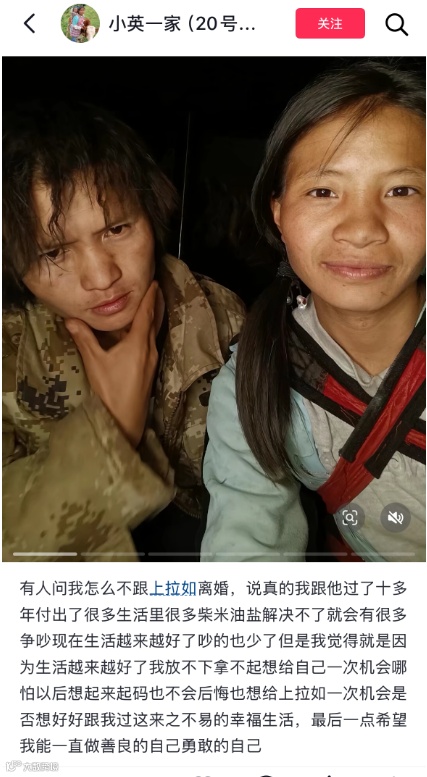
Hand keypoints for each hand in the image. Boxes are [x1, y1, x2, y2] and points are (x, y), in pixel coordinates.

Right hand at [65, 281, 163, 447]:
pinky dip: (149, 331)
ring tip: (151, 304)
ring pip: (154, 332)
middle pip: (155, 320)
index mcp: (139, 343)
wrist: (125, 420)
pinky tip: (143, 333)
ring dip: (154, 317)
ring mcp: (152, 361)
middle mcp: (150, 349)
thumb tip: (71, 319)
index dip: (149, 296)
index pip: (146, 313)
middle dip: (156, 303)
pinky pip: (151, 343)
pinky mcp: (149, 370)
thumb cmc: (111, 391)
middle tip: (155, 287)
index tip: (152, 281)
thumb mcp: (95, 362)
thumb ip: (84, 339)